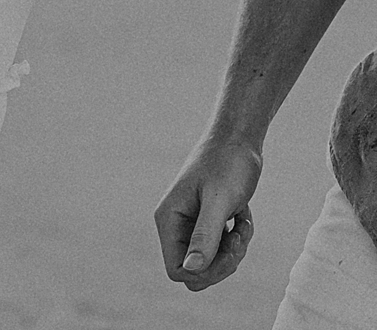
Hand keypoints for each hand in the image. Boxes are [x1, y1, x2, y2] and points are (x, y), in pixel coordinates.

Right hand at [155, 133, 261, 290]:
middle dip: (223, 262)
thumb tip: (190, 270)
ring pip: (211, 261)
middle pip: (196, 270)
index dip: (205, 271)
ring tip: (243, 222)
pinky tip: (242, 216)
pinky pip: (221, 248)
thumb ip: (204, 236)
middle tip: (239, 238)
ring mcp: (190, 224)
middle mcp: (175, 224)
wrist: (237, 140)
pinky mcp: (206, 221)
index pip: (177, 269)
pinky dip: (237, 238)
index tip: (228, 251)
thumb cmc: (227, 164)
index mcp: (168, 219)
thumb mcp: (219, 201)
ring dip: (234, 249)